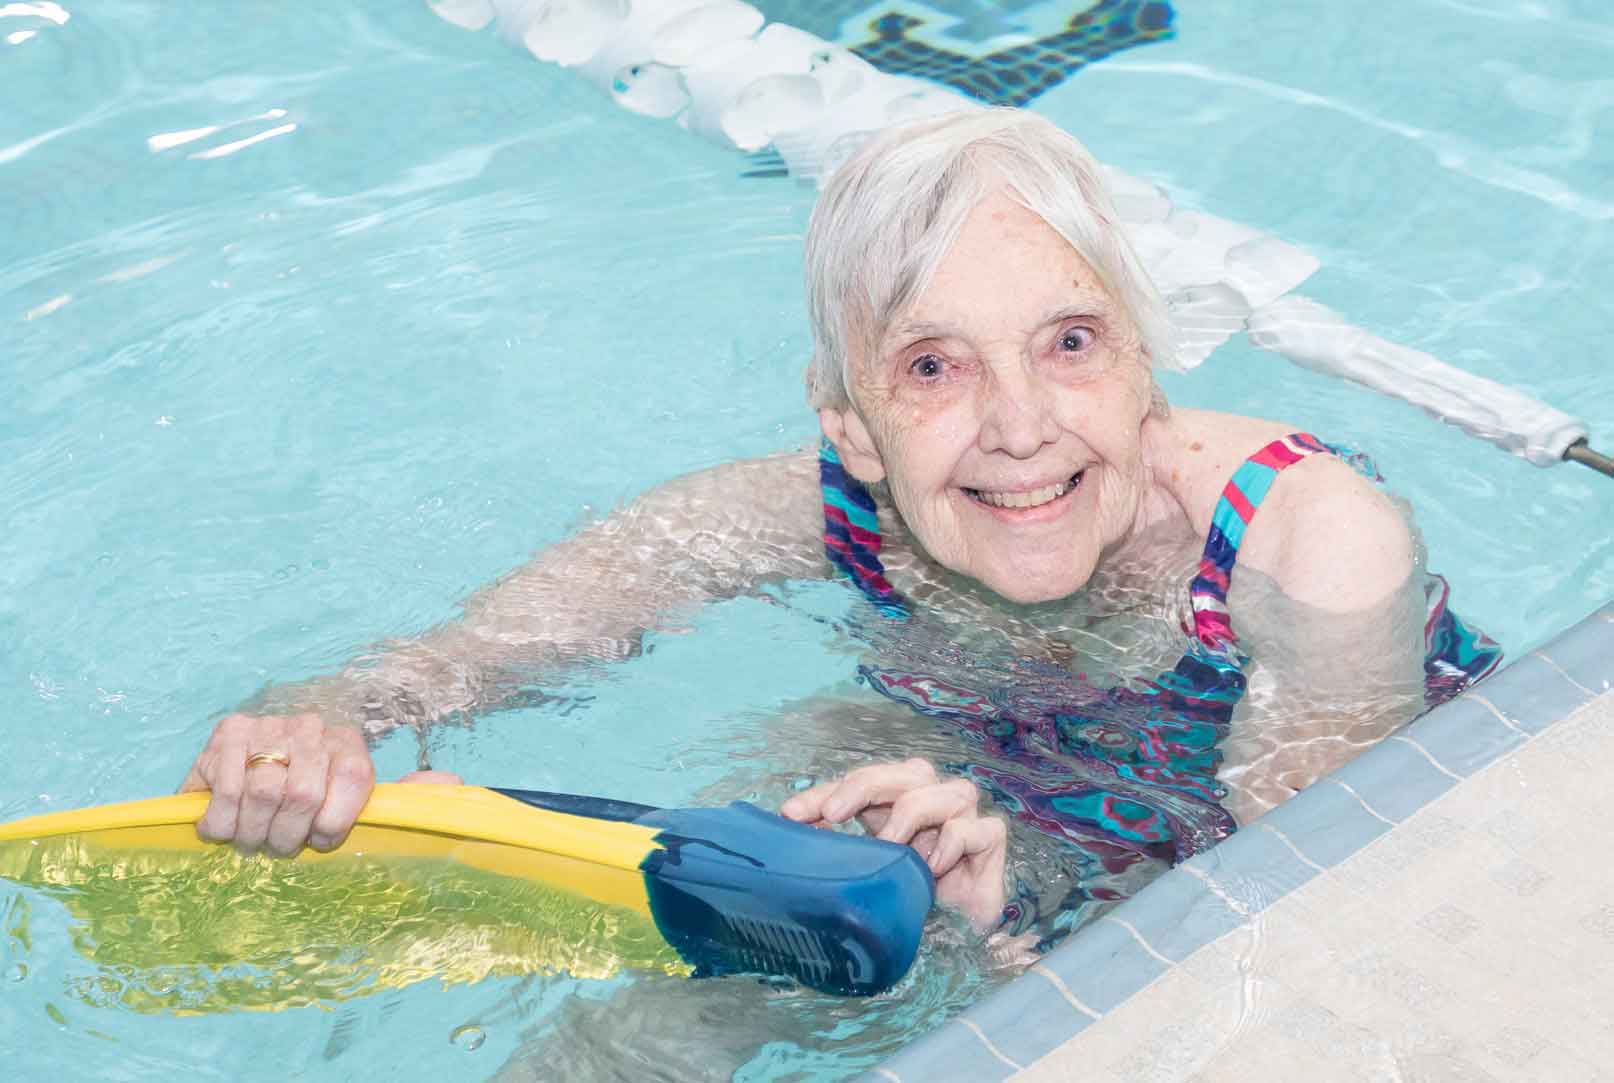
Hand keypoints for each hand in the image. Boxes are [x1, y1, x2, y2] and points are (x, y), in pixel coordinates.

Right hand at [179, 713, 376, 855]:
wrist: (251, 759)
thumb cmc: (306, 794)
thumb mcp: (348, 797)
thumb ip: (383, 802)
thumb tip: (441, 788)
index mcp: (348, 744)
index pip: (354, 778)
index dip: (333, 823)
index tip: (319, 842)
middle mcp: (311, 728)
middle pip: (304, 794)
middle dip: (287, 835)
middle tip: (277, 847)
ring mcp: (269, 726)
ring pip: (262, 794)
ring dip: (253, 832)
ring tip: (251, 841)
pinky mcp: (229, 732)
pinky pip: (225, 790)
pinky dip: (222, 821)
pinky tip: (224, 828)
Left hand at [780, 758, 1006, 929]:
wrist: (958, 932)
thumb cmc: (910, 892)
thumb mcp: (865, 866)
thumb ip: (832, 846)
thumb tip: (786, 830)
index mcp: (896, 800)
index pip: (860, 784)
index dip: (825, 793)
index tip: (792, 815)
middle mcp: (931, 799)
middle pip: (904, 772)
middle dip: (865, 786)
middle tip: (834, 813)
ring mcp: (964, 816)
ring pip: (945, 792)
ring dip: (912, 813)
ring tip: (890, 845)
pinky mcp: (990, 839)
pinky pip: (976, 828)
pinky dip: (954, 842)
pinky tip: (934, 866)